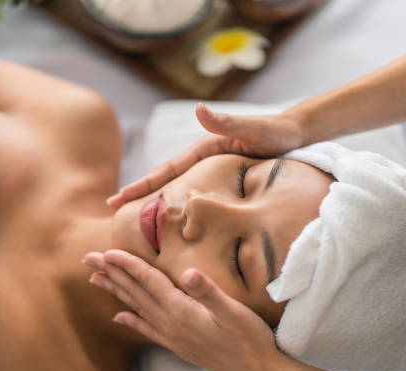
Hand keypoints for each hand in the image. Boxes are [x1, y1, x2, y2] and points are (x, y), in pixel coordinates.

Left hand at [83, 249, 287, 370]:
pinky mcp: (179, 346)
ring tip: (96, 280)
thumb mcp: (234, 312)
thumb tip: (188, 273)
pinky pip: (147, 330)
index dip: (128, 265)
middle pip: (135, 293)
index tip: (107, 252)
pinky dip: (132, 322)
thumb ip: (209, 292)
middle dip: (112, 274)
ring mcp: (173, 337)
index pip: (148, 281)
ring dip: (117, 293)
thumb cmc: (249, 339)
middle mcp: (171, 324)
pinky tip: (119, 318)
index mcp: (182, 311)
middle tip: (88, 259)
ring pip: (137, 309)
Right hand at [106, 103, 303, 208]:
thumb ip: (227, 122)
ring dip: (156, 203)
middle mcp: (203, 162)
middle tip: (112, 210)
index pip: (167, 170)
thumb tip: (199, 109)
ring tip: (136, 221)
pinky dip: (180, 208)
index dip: (142, 185)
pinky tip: (174, 222)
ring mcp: (211, 172)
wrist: (297, 135)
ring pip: (178, 190)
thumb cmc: (277, 132)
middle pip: (165, 181)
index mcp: (204, 151)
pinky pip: (196, 197)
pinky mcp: (222, 183)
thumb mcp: (254, 128)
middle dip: (139, 195)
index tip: (118, 199)